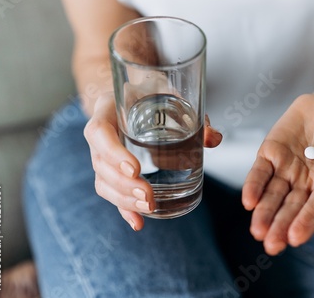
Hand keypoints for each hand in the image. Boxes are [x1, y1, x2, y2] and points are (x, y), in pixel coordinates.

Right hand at [84, 92, 222, 230]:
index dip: (113, 153)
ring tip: (148, 207)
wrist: (134, 91)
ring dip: (124, 199)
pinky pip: (111, 191)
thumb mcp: (170, 92)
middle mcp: (100, 133)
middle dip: (123, 185)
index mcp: (107, 109)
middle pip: (100, 164)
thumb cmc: (150, 91)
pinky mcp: (111, 169)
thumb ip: (191, 113)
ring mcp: (102, 153)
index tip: (136, 168)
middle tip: (148, 195)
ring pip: (103, 181)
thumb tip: (214, 139)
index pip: (99, 132)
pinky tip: (138, 223)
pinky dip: (124, 208)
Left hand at [242, 93, 313, 254]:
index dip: (307, 222)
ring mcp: (287, 169)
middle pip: (291, 207)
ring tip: (257, 230)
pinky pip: (260, 172)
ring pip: (273, 194)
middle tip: (271, 245)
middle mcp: (307, 183)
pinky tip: (248, 201)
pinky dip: (253, 185)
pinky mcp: (271, 153)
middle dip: (281, 226)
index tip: (296, 238)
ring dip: (264, 212)